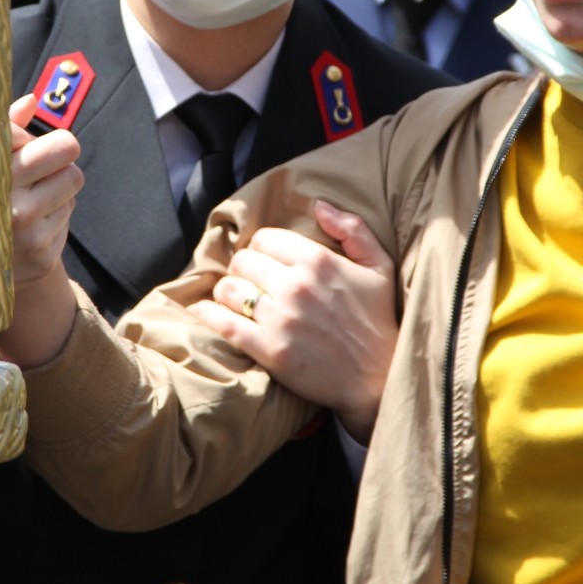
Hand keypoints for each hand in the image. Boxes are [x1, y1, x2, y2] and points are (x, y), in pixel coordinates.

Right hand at [10, 94, 82, 288]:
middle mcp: (13, 209)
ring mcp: (28, 238)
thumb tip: (31, 101)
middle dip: (59, 163)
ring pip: (71, 192)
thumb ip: (5, 128)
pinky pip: (66, 222)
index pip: (60, 145)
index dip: (45, 142)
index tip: (27, 150)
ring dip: (54, 193)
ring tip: (24, 201)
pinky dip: (51, 220)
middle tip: (40, 170)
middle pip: (72, 165)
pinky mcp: (42, 260)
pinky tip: (26, 226)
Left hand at [190, 200, 398, 444]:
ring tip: (236, 297)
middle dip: (243, 267)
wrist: (378, 378)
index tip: (265, 259)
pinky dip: (208, 315)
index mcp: (318, 261)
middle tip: (250, 279)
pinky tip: (204, 310)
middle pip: (242, 261)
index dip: (261, 246)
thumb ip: (351, 228)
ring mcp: (280, 319)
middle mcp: (295, 286)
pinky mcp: (269, 350)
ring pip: (229, 289)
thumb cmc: (379, 319)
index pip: (264, 238)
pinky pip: (224, 324)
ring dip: (228, 291)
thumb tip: (319, 205)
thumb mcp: (379, 265)